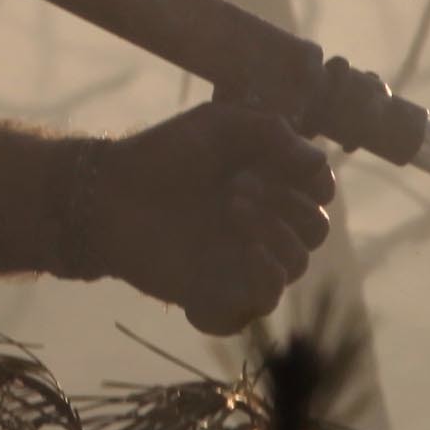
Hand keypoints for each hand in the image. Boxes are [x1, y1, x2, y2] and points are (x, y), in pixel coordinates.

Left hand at [63, 100, 338, 334]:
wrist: (108, 193)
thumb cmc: (163, 153)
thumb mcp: (219, 126)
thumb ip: (272, 134)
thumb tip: (320, 163)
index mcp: (269, 184)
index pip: (320, 192)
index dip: (315, 181)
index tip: (283, 164)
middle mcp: (262, 223)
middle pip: (315, 229)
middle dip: (290, 205)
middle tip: (238, 186)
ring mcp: (241, 259)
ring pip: (296, 265)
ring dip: (276, 235)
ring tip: (231, 209)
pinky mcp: (219, 291)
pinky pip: (261, 303)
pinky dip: (264, 280)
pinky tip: (246, 251)